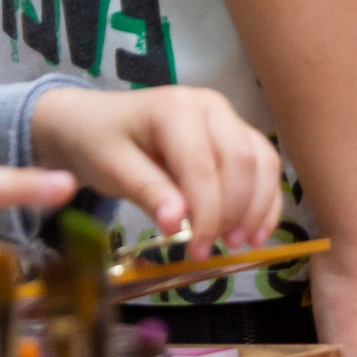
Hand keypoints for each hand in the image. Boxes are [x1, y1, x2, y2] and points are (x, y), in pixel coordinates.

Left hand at [30, 84, 283, 251]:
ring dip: (257, 207)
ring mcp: (227, 116)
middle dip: (235, 211)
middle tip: (216, 248)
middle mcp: (210, 105)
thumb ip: (147, 192)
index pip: (203, 167)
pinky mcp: (235, 132)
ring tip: (238, 242)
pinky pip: (264, 164)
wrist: (91, 120)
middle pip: (242, 161)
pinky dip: (265, 199)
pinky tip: (256, 231)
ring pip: (262, 162)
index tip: (197, 251)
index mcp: (175, 109)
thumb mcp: (112, 168)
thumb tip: (177, 224)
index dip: (207, 213)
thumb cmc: (99, 142)